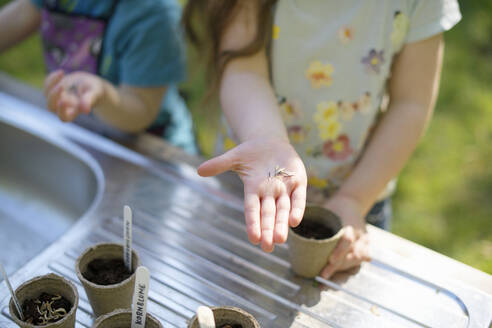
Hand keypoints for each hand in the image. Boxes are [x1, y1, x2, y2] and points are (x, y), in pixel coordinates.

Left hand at [44, 70, 104, 121]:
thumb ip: (88, 101)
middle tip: (62, 86)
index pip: (64, 117)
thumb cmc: (94, 91)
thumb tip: (85, 110)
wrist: (90, 84)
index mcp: (74, 112)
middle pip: (51, 107)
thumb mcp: (94, 94)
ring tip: (62, 73)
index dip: (61, 111)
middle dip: (54, 96)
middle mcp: (63, 107)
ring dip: (51, 84)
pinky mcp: (53, 89)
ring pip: (47, 94)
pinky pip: (47, 84)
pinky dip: (52, 78)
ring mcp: (57, 98)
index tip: (63, 101)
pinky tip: (61, 73)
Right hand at [198, 137, 306, 251]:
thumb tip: (199, 170)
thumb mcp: (234, 157)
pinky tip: (295, 221)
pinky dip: (298, 208)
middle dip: (268, 230)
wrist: (271, 143)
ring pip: (283, 210)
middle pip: (268, 214)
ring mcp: (284, 188)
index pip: (252, 210)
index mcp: (253, 189)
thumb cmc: (250, 153)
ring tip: (280, 239)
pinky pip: (299, 198)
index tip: (253, 239)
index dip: (253, 223)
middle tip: (267, 247)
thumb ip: (219, 164)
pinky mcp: (299, 181)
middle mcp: (269, 193)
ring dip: (282, 224)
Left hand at [320, 194, 370, 278]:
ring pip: (358, 258)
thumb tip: (292, 225)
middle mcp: (360, 233)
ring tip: (327, 276)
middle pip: (353, 253)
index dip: (340, 251)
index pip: (348, 238)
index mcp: (350, 222)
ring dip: (343, 268)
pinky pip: (361, 259)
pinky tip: (339, 273)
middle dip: (338, 266)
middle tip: (323, 274)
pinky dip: (350, 267)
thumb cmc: (335, 206)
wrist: (353, 202)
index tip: (330, 260)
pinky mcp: (366, 245)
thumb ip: (315, 218)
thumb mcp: (327, 208)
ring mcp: (364, 240)